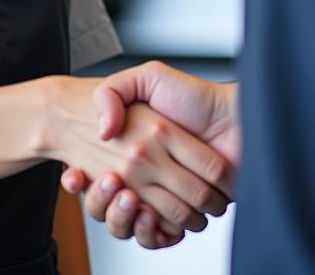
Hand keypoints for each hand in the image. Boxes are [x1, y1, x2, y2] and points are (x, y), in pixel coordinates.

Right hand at [40, 76, 228, 233]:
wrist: (235, 117)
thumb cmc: (195, 96)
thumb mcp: (148, 77)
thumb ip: (115, 92)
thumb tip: (102, 130)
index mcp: (136, 147)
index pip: (96, 175)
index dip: (84, 181)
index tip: (79, 174)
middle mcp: (148, 172)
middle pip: (111, 204)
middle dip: (105, 202)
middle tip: (112, 185)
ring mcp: (164, 195)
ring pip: (131, 224)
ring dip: (124, 218)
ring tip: (129, 197)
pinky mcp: (184, 214)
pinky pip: (157, 236)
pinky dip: (151, 233)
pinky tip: (147, 214)